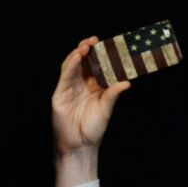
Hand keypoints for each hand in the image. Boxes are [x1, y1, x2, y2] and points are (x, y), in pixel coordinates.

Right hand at [51, 35, 130, 186]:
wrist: (79, 146)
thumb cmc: (93, 129)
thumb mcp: (107, 109)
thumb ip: (113, 94)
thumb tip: (127, 82)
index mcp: (93, 86)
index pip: (95, 65)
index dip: (100, 53)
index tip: (108, 43)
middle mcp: (80, 85)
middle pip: (82, 62)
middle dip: (87, 49)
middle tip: (96, 40)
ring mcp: (68, 88)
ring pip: (71, 66)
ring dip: (77, 54)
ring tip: (86, 46)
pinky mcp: (59, 95)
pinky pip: (64, 77)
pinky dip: (70, 66)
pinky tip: (77, 57)